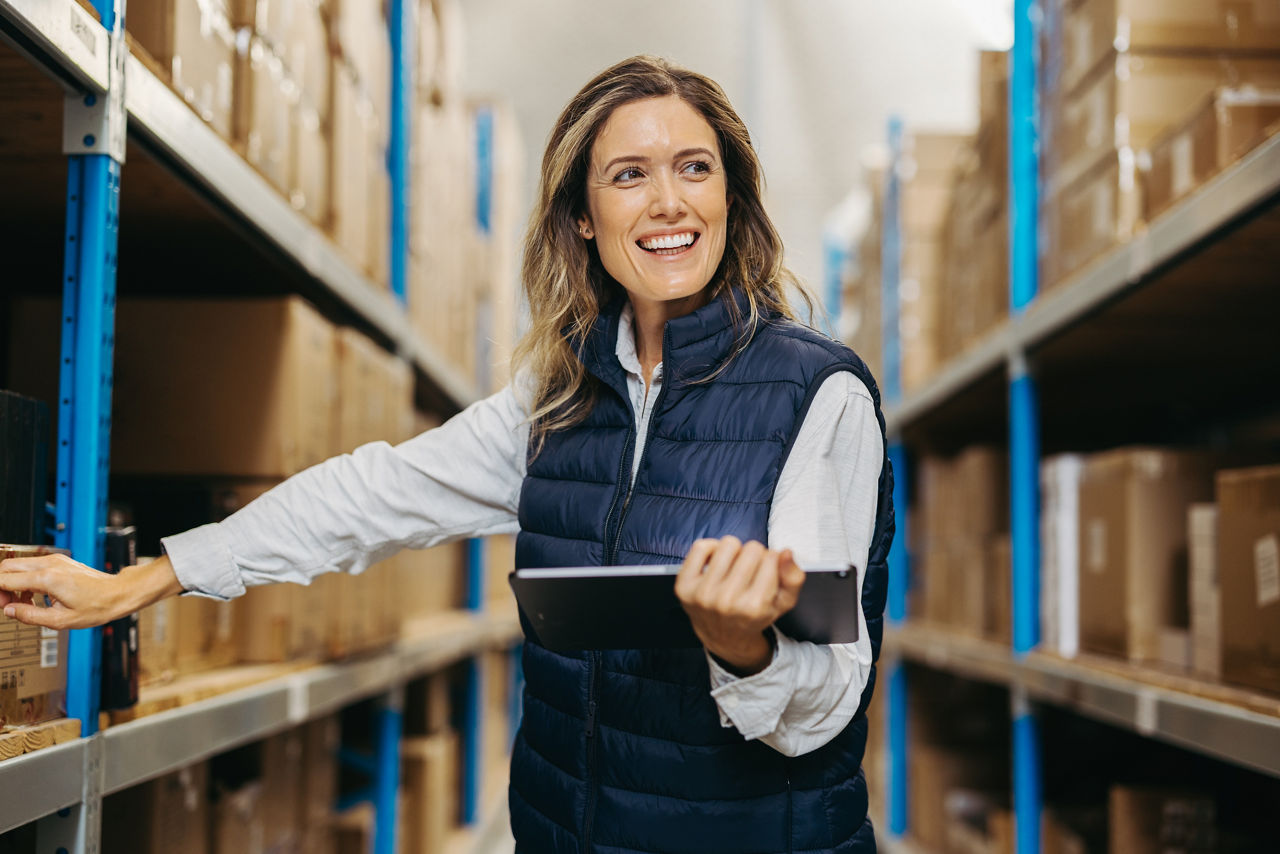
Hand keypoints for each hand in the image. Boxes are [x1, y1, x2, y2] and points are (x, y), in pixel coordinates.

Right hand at [0, 553, 183, 629]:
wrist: (119, 593)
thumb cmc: (97, 606)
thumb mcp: (61, 620)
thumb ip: (30, 616)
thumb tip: (9, 611)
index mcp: (47, 578)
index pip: (5, 579)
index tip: (1, 606)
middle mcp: (50, 564)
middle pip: (7, 566)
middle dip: (1, 586)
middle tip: (7, 605)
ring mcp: (55, 560)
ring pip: (18, 565)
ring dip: (12, 583)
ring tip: (23, 604)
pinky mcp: (59, 562)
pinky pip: (32, 566)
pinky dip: (25, 580)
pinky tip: (34, 596)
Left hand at [675, 537, 804, 675]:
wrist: (723, 636)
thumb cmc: (755, 615)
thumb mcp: (783, 603)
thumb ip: (793, 578)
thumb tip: (785, 552)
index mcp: (754, 607)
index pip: (772, 557)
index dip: (773, 560)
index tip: (768, 571)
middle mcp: (727, 601)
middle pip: (752, 549)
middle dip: (756, 555)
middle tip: (751, 571)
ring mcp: (702, 594)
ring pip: (729, 544)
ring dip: (735, 551)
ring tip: (734, 566)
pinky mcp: (684, 586)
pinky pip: (701, 547)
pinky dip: (711, 549)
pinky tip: (717, 563)